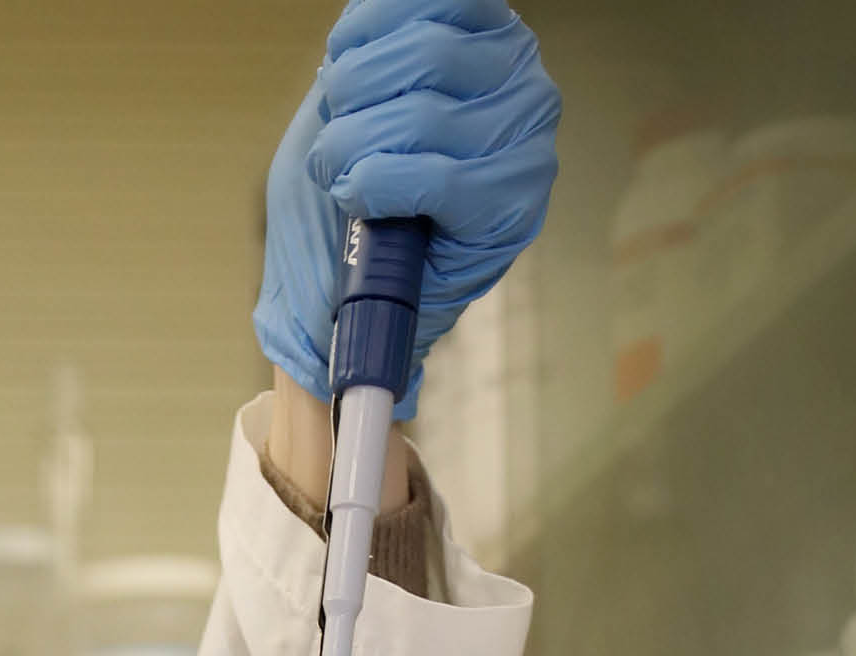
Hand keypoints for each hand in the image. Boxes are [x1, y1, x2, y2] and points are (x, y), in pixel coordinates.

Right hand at [254, 0, 560, 416]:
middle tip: (331, 161)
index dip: (376, 183)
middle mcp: (525, 133)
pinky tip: (354, 68)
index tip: (343, 195)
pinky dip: (365, 32)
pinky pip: (416, 3)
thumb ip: (348, 340)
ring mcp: (509, 66)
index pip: (447, 181)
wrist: (371, 182)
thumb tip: (355, 414)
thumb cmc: (365, 249)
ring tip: (341, 115)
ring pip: (418, 50)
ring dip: (351, 85)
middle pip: (424, 110)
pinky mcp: (482, 16)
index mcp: (505, 212)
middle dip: (350, 138)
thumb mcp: (350, 295)